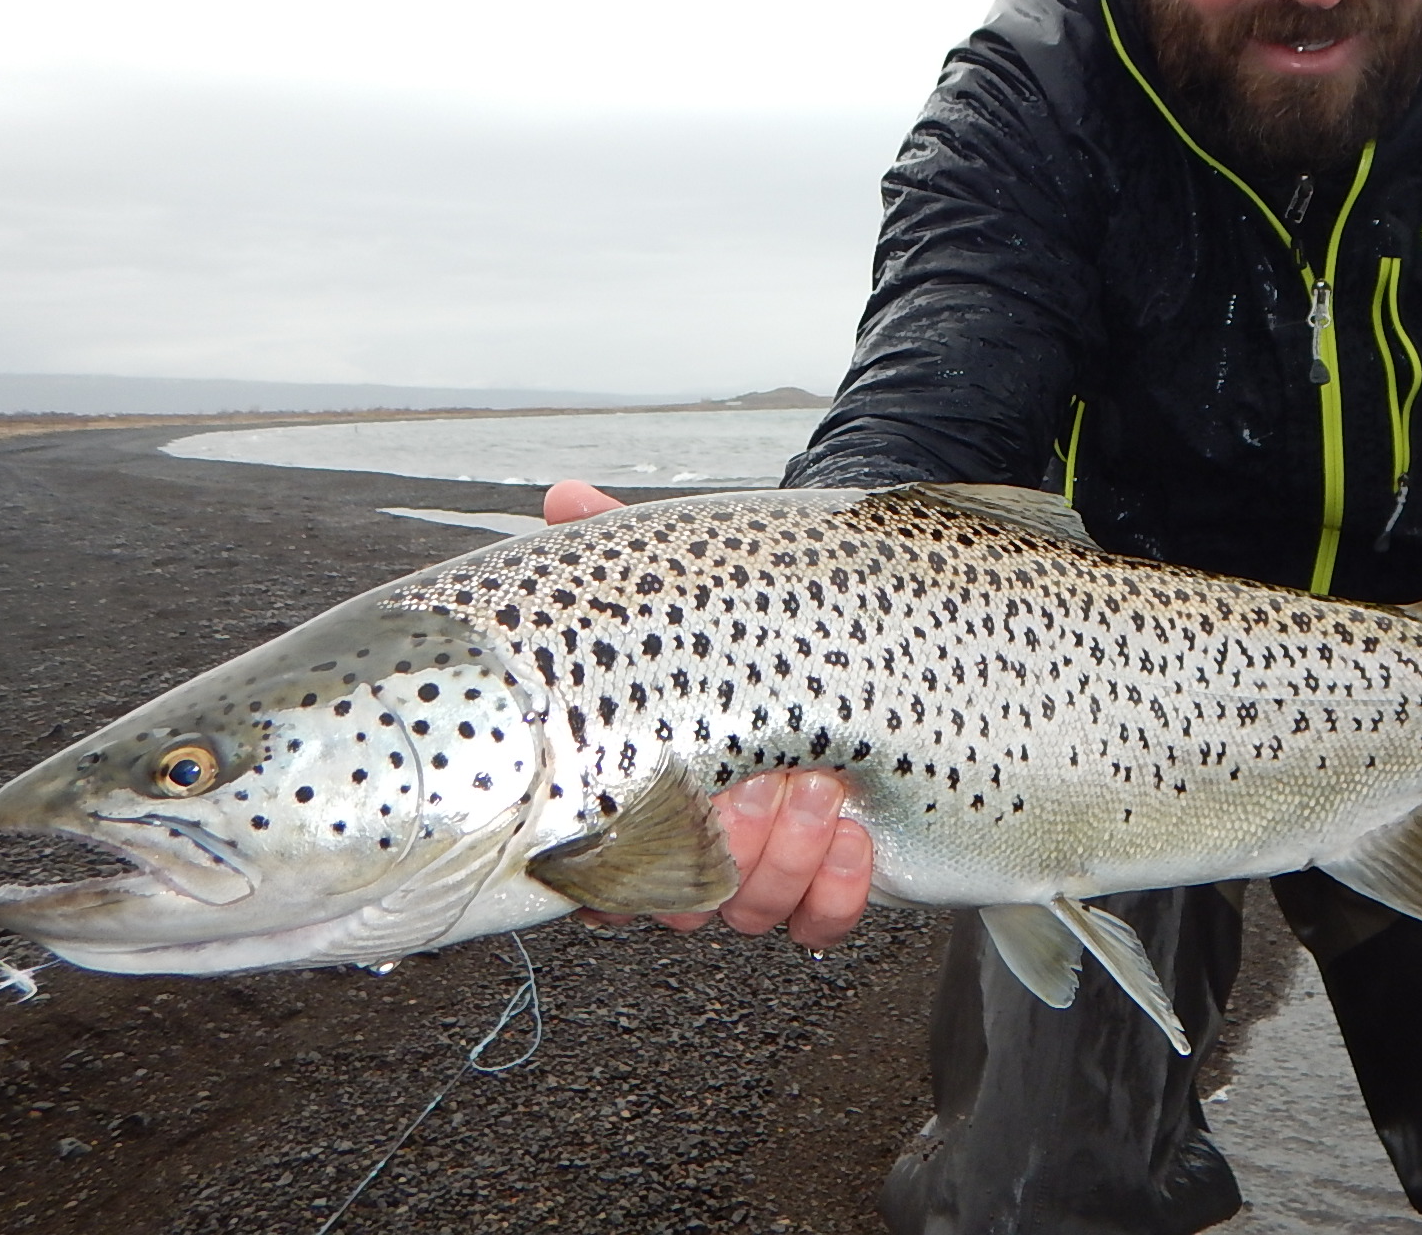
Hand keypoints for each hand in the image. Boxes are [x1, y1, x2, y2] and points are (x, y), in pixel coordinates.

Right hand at [544, 480, 875, 949]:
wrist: (852, 626)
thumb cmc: (755, 617)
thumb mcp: (695, 584)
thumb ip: (623, 546)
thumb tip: (563, 500)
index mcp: (647, 790)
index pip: (596, 871)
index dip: (611, 870)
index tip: (650, 813)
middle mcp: (696, 843)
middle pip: (680, 900)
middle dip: (725, 847)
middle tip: (767, 783)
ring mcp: (764, 867)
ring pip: (753, 910)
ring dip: (788, 857)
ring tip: (823, 787)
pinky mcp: (831, 881)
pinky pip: (822, 921)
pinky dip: (839, 890)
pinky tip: (858, 836)